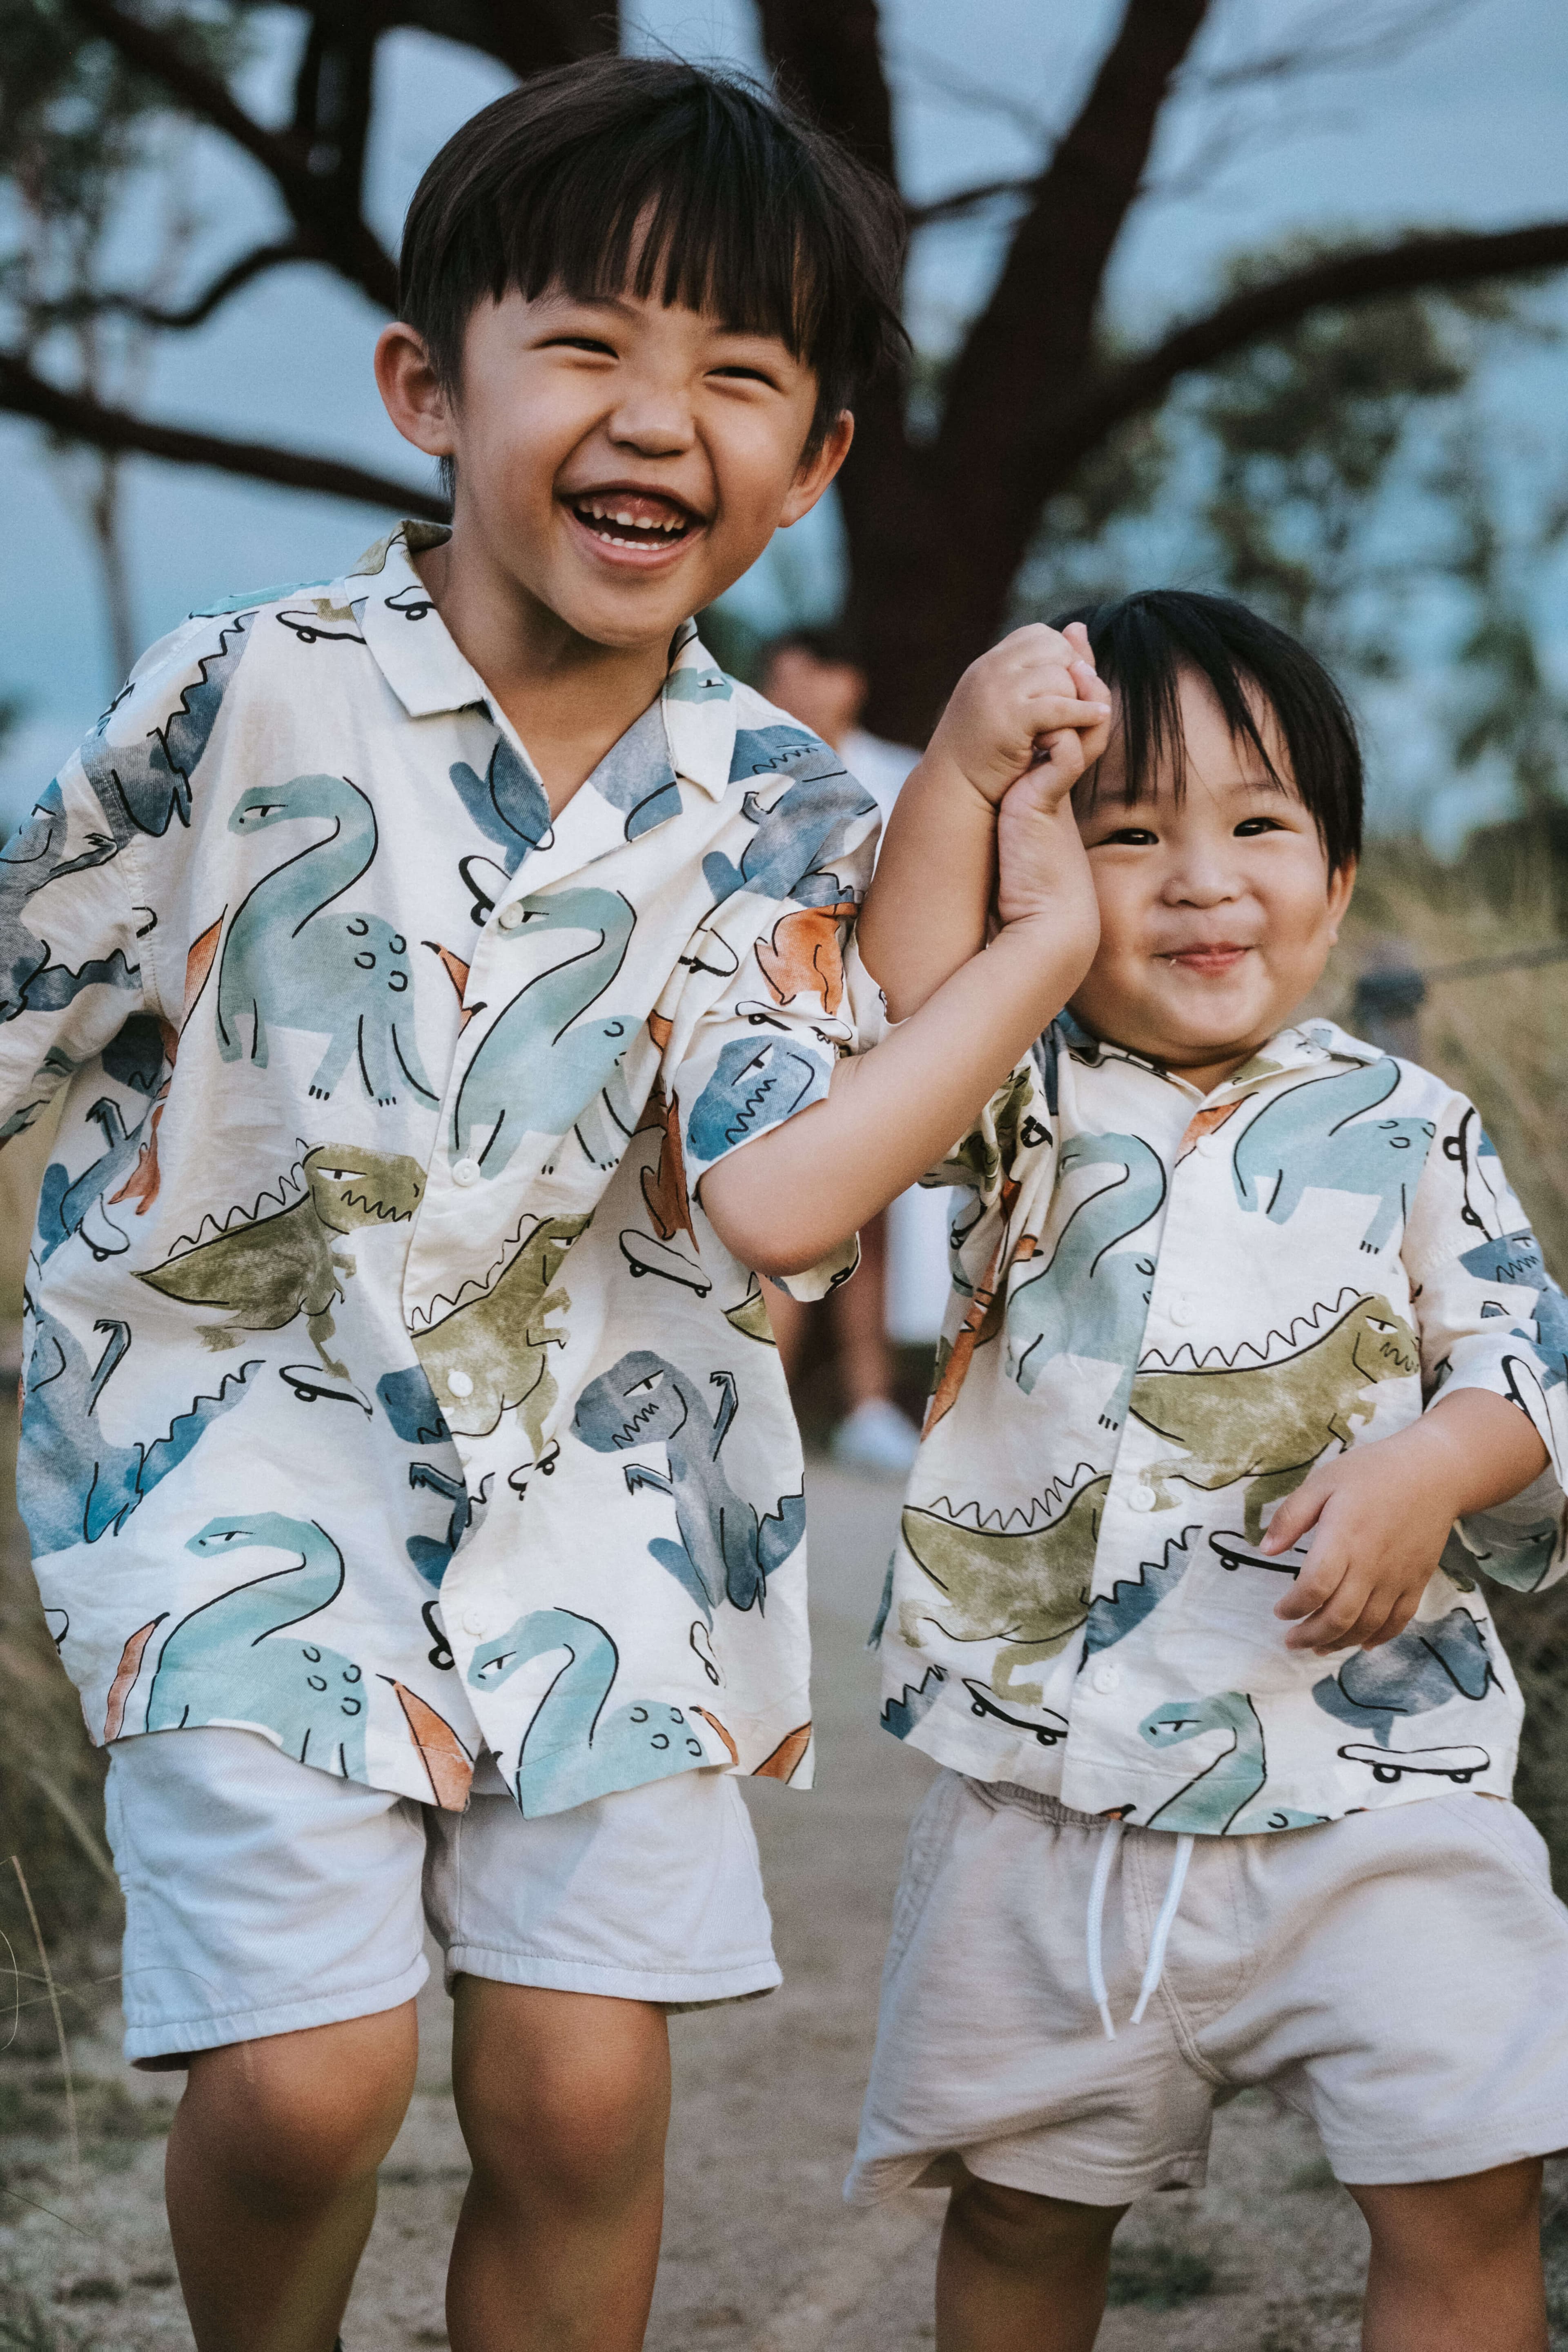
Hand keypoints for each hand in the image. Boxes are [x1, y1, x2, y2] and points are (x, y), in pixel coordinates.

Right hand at [926, 622, 1110, 810]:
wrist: (954, 788)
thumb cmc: (984, 748)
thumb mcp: (1009, 697)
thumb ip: (1040, 666)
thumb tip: (1079, 625)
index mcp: (988, 663)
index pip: (1038, 635)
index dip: (1060, 655)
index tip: (1066, 684)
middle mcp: (990, 670)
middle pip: (1054, 649)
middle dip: (1072, 673)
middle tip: (1074, 700)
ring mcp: (998, 692)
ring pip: (1060, 676)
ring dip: (1076, 697)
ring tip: (1076, 717)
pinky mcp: (1011, 719)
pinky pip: (1059, 706)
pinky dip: (1084, 712)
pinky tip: (1099, 717)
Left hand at [1265, 1390, 1550, 1652]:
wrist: (1434, 1473)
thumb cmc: (1373, 1472)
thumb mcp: (1323, 1482)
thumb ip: (1291, 1517)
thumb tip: (1265, 1550)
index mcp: (1344, 1539)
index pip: (1315, 1587)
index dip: (1294, 1606)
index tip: (1279, 1611)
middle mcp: (1372, 1565)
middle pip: (1339, 1616)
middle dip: (1311, 1636)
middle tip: (1291, 1641)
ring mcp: (1398, 1577)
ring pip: (1367, 1626)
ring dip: (1340, 1643)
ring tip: (1318, 1647)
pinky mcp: (1418, 1581)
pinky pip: (1399, 1621)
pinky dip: (1379, 1638)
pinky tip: (1361, 1644)